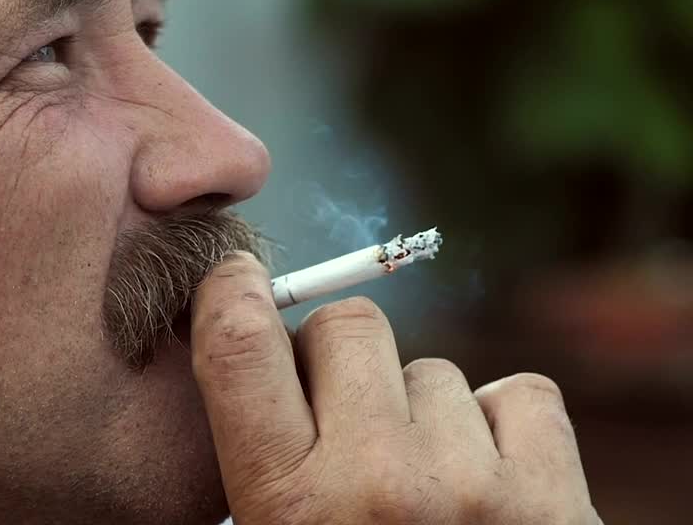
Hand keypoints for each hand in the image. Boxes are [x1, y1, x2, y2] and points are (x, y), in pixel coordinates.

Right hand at [191, 252, 601, 523]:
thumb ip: (257, 460)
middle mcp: (376, 487)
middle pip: (347, 326)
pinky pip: (519, 394)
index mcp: (288, 507)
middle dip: (338, 357)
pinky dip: (503, 427)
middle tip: (342, 415)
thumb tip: (238, 347)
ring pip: (432, 370)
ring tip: (424, 486)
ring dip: (422, 411)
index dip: (231, 293)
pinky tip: (489, 482)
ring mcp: (472, 488)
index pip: (239, 346)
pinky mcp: (556, 498)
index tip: (237, 284)